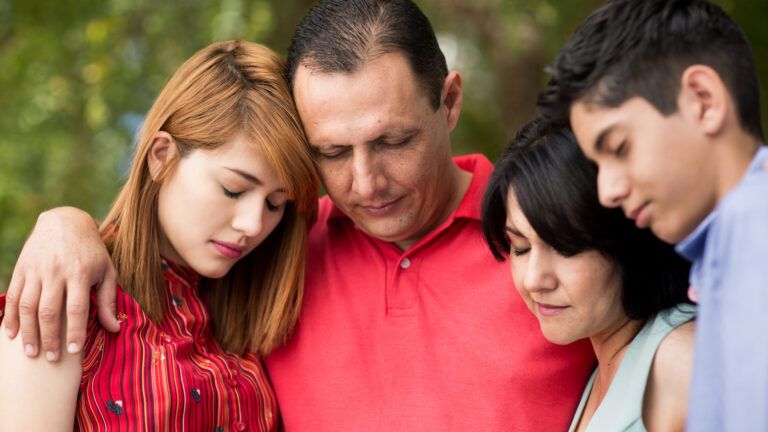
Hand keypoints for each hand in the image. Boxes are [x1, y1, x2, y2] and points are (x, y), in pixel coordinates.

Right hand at [3, 207, 119, 360]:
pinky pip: (14, 296)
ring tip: (31, 353)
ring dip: (28, 332)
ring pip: (28, 305)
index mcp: (81, 272)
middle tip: (51, 359)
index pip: (77, 308)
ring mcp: (36, 270)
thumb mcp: (107, 271)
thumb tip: (115, 329)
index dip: (74, 331)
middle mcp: (56, 271)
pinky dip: (10, 316)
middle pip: (49, 310)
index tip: (73, 352)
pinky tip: (10, 335)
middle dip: (50, 338)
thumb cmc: (91, 251)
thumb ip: (109, 300)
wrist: (65, 221)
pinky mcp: (21, 269)